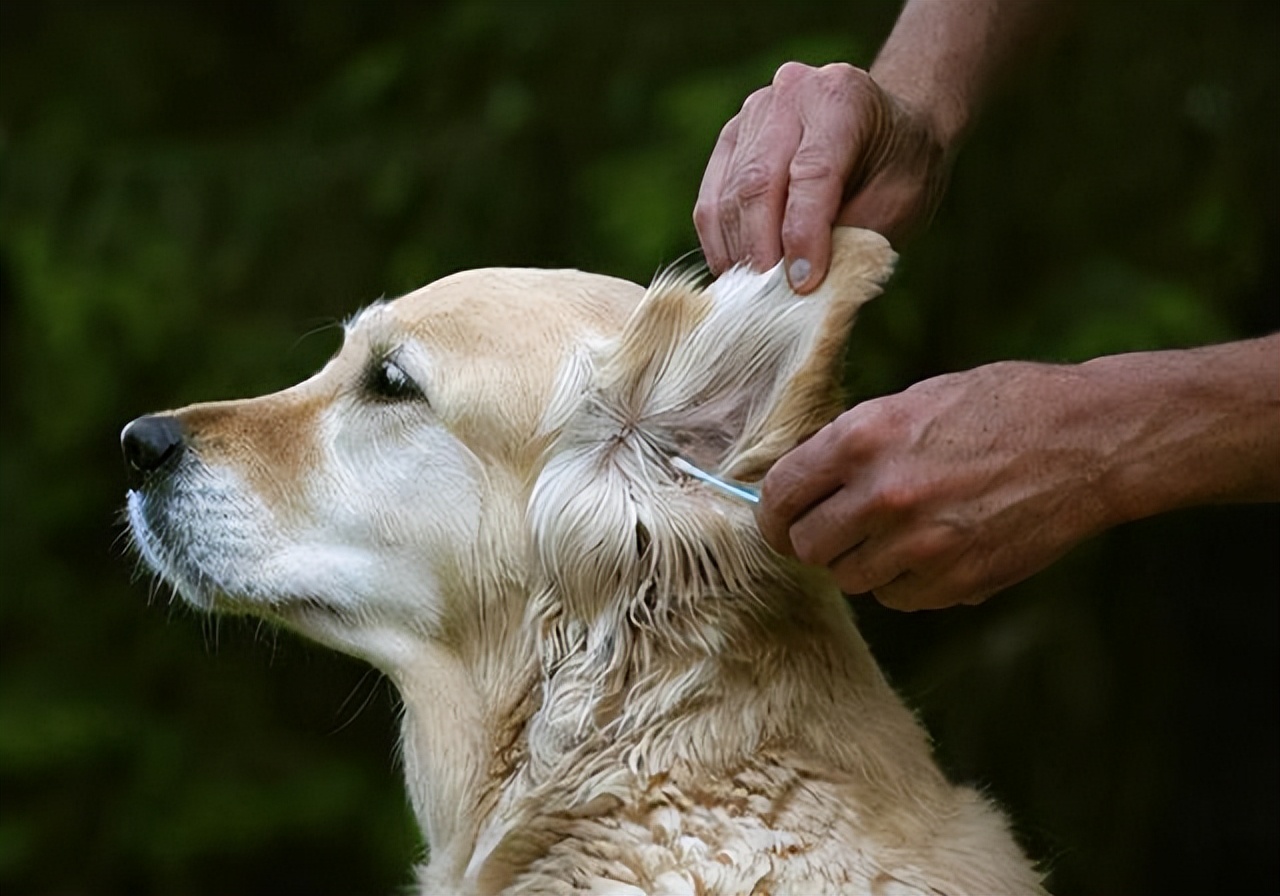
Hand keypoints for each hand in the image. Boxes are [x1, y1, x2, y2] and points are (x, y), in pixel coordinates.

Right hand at [693, 61, 951, 291]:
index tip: (803, 285)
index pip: (811, 173)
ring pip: (727, 195)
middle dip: (761, 250)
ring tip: (752, 296)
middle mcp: (790, 94)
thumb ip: (855, 236)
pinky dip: (720, 244)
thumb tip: (802, 286)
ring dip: (737, 253)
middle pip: (757, 182)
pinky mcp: (730, 141)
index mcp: (841, 97)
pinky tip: (737, 274)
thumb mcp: (901, 201)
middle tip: (768, 300)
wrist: (890, 128)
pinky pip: (710, 200)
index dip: (803, 235)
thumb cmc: (901, 167)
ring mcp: (752, 114)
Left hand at [756, 362, 1118, 609]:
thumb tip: (806, 481)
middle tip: (833, 531)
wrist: (1090, 440)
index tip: (781, 519)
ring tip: (893, 534)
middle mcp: (883, 494)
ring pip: (850, 578)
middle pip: (807, 546)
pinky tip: (931, 551)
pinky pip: (898, 599)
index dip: (773, 512)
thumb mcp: (915, 401)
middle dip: (813, 540)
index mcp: (863, 439)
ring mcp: (920, 543)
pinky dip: (903, 583)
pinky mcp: (957, 580)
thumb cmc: (1004, 407)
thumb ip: (855, 442)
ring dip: (860, 562)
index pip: (780, 495)